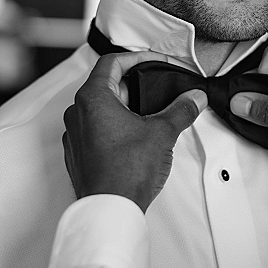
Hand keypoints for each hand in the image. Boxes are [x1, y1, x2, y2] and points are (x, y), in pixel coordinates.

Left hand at [63, 52, 207, 211]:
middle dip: (135, 84)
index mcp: (93, 98)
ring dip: (124, 106)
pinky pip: (94, 129)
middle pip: (106, 84)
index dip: (137, 57)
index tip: (155, 62)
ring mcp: (74, 134)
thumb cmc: (126, 171)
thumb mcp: (162, 133)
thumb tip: (193, 98)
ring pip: (99, 108)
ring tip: (149, 115)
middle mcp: (77, 113)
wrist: (110, 210)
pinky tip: (134, 138)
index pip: (112, 62)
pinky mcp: (77, 154)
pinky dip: (114, 126)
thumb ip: (180, 110)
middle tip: (157, 88)